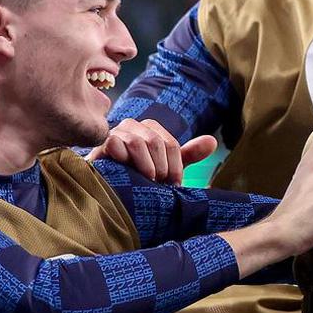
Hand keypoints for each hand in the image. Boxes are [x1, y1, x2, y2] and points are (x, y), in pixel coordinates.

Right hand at [88, 118, 216, 184]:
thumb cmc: (138, 176)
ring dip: (145, 167)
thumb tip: (213, 141)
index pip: (171, 145)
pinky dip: (123, 158)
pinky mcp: (99, 142)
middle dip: (160, 168)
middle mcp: (133, 126)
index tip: (171, 185)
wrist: (108, 187)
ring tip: (144, 180)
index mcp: (151, 129)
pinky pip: (115, 143)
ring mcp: (115, 132)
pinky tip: (125, 171)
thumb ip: (188, 155)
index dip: (174, 168)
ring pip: (138, 143)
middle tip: (156, 185)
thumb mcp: (166, 166)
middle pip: (156, 143)